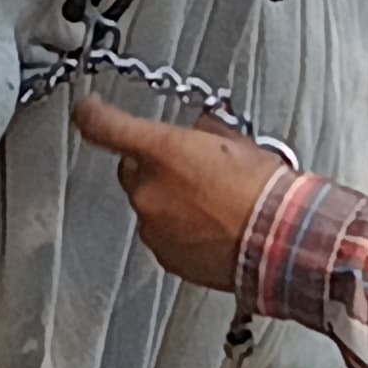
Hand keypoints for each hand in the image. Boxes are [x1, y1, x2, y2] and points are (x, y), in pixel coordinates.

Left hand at [72, 96, 286, 286]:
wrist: (278, 239)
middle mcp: (148, 190)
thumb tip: (201, 132)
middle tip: (193, 170)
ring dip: (172, 201)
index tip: (89, 110)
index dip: (93, 114)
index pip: (106, 126)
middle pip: (133, 170)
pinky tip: (211, 226)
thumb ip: (205, 133)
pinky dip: (181, 230)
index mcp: (163, 151)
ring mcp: (153, 227)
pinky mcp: (165, 256)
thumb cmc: (263, 191)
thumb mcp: (237, 142)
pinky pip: (163, 235)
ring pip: (150, 205)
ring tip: (212, 204)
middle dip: (156, 168)